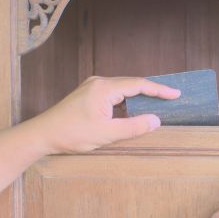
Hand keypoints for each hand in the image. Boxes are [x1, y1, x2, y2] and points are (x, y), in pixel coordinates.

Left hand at [26, 76, 180, 153]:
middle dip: (152, 92)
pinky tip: (133, 112)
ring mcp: (92, 87)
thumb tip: (156, 121)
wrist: (42, 135)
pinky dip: (126, 102)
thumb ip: (134, 127)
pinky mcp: (88, 94)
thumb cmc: (71, 134)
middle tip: (171, 99)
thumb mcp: (107, 134)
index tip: (176, 94)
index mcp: (104, 88)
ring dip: (138, 98)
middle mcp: (99, 82)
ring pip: (123, 89)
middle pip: (132, 84)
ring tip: (156, 106)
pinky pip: (114, 94)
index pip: (139, 85)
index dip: (159, 90)